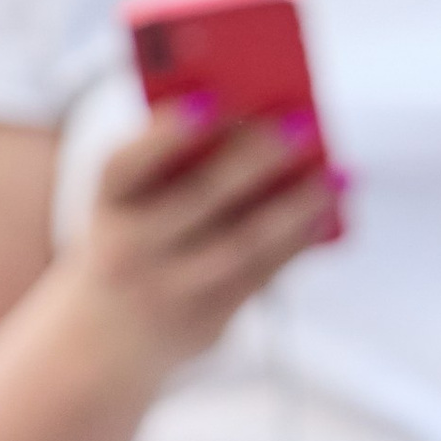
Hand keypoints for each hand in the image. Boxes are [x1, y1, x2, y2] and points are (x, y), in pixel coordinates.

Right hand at [57, 103, 346, 383]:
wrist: (104, 340)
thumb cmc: (131, 241)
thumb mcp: (129, 205)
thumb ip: (172, 168)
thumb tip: (257, 126)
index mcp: (106, 206)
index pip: (125, 164)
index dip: (164, 134)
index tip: (210, 100)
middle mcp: (130, 250)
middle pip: (199, 200)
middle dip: (253, 160)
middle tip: (302, 124)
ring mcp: (170, 292)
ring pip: (242, 244)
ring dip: (294, 205)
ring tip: (335, 173)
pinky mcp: (207, 323)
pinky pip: (261, 277)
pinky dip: (296, 242)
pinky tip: (325, 211)